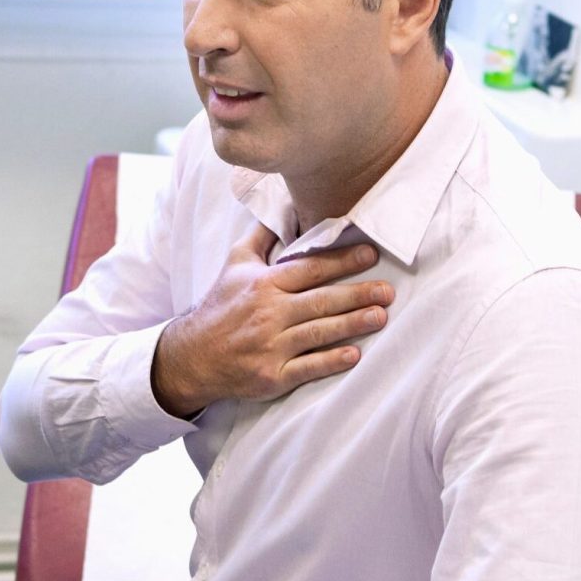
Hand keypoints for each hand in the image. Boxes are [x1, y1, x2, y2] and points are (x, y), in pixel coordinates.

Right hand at [151, 222, 393, 416]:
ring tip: (381, 316)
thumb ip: (262, 237)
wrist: (191, 356)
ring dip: (352, 324)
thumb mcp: (235, 264)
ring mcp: (270, 347)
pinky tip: (354, 355)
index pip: (309, 269)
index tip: (370, 254)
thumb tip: (284, 204)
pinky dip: (331, 361)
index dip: (341, 261)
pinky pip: (307, 368)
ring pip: (318, 332)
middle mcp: (268, 313)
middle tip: (388, 290)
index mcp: (263, 284)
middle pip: (320, 301)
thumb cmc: (221, 307)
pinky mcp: (271, 376)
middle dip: (357, 294)